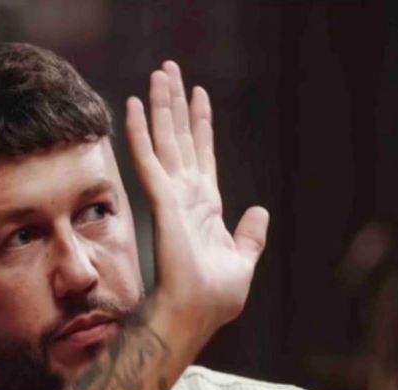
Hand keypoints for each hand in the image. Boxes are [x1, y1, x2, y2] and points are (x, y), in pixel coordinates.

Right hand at [126, 61, 268, 337]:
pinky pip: (149, 159)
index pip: (203, 155)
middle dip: (176, 103)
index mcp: (206, 206)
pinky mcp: (163, 202)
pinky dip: (142, 131)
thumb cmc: (216, 297)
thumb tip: (260, 211)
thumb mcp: (244, 260)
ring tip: (159, 73)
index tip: (199, 95)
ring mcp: (173, 196)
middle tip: (170, 69)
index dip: (201, 124)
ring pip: (165, 139)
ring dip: (161, 105)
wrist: (198, 313)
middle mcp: (187, 194)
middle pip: (181, 138)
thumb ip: (251, 234)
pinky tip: (137, 104)